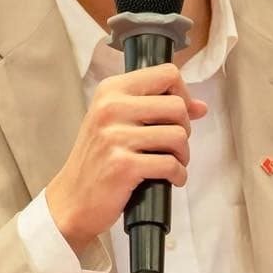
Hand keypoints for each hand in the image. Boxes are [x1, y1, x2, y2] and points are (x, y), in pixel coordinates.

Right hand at [44, 63, 207, 254]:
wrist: (72, 198)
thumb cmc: (99, 159)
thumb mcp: (118, 122)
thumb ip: (157, 108)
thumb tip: (201, 107)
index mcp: (111, 90)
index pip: (167, 74)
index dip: (182, 94)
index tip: (177, 114)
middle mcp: (111, 108)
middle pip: (178, 106)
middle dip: (184, 129)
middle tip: (171, 145)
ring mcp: (116, 137)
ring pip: (178, 136)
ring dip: (182, 155)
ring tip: (170, 163)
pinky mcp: (123, 166)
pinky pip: (171, 164)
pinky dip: (178, 175)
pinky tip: (169, 179)